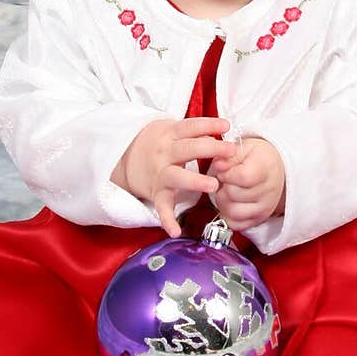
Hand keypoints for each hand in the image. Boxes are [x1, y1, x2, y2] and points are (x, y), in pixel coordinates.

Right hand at [113, 115, 236, 237]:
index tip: (227, 125)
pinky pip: (162, 207)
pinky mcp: (157, 193)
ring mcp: (160, 174)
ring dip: (195, 181)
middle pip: (188, 149)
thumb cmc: (160, 143)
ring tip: (213, 185)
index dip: (209, 125)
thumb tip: (220, 133)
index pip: (191, 126)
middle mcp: (164, 153)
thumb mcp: (172, 130)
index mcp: (170, 134)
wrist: (126, 157)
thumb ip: (194, 132)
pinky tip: (176, 231)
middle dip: (210, 149)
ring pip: (177, 176)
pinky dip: (168, 220)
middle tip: (230, 151)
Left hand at [207, 136, 285, 231]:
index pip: (242, 177)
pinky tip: (231, 202)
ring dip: (223, 202)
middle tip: (226, 180)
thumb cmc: (258, 158)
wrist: (276, 169)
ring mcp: (265, 207)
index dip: (227, 174)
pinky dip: (227, 215)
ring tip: (227, 191)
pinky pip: (236, 224)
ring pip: (233, 212)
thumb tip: (217, 165)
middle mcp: (268, 190)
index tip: (225, 170)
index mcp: (266, 168)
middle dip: (223, 186)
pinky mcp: (259, 219)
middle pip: (234, 195)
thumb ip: (229, 155)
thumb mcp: (245, 147)